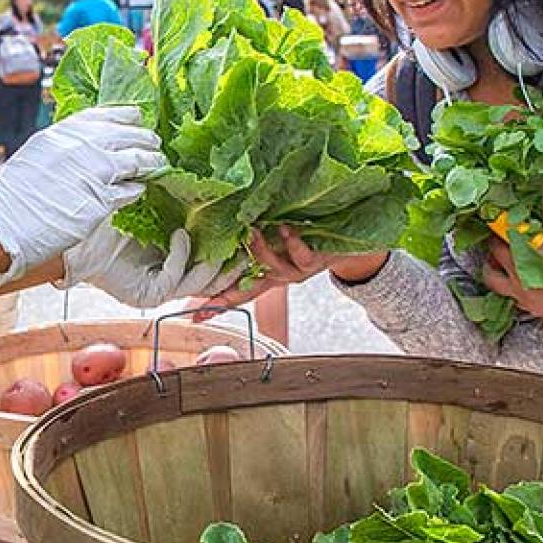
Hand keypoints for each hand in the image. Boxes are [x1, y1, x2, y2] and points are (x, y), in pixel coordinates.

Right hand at [0, 106, 164, 282]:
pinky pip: (130, 190)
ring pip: (136, 160)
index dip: (123, 115)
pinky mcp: (102, 200)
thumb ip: (63, 146)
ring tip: (157, 163)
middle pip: (126, 134)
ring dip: (150, 161)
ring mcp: (94, 172)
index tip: (134, 117)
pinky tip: (140, 188)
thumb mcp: (36, 154)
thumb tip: (83, 144)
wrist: (7, 225)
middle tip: (153, 141)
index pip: (103, 115)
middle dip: (143, 137)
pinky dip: (137, 188)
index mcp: (63, 133)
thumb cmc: (14, 196)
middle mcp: (82, 147)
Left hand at [62, 224, 246, 307]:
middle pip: (214, 283)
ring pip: (199, 285)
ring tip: (222, 241)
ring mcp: (159, 290)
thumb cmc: (116, 218)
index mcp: (176, 261)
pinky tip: (180, 234)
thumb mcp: (159, 209)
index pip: (213, 266)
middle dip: (234, 267)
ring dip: (212, 263)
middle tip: (250, 245)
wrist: (81, 232)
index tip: (251, 236)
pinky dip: (181, 256)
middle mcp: (170, 279)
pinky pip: (174, 278)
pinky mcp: (147, 294)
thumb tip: (218, 189)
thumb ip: (187, 208)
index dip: (234, 257)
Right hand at [196, 226, 388, 315]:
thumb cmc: (308, 241)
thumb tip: (232, 226)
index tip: (194, 317)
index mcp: (267, 275)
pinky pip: (301, 256)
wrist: (348, 250)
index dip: (215, 305)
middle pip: (247, 289)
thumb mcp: (278, 244)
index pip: (235, 293)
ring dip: (261, 250)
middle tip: (206, 289)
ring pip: (272, 268)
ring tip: (252, 232)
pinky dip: (293, 242)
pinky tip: (286, 229)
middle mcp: (278, 277)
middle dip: (226, 294)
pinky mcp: (313, 263)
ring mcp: (295, 271)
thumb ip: (256, 240)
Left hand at [481, 192, 542, 326]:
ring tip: (514, 272)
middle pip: (491, 276)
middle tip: (498, 253)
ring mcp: (531, 305)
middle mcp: (520, 288)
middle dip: (491, 263)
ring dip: (506, 282)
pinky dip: (528, 297)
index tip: (497, 232)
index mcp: (518, 266)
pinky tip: (537, 290)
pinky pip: (529, 307)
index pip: (496, 248)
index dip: (495, 237)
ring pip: (508, 294)